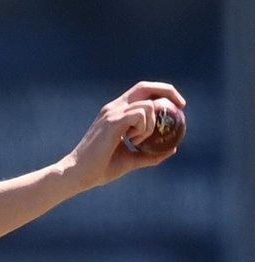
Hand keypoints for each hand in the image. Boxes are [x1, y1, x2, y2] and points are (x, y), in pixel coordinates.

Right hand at [60, 82, 185, 191]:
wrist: (79, 174)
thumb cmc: (100, 168)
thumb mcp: (131, 160)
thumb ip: (150, 154)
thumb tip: (172, 148)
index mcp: (116, 113)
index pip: (142, 92)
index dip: (163, 94)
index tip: (178, 108)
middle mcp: (114, 108)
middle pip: (145, 87)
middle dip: (168, 92)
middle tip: (181, 107)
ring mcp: (112, 113)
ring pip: (147, 106)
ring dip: (152, 125)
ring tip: (137, 142)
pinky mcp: (113, 121)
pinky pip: (141, 115)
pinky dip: (145, 129)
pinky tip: (133, 142)